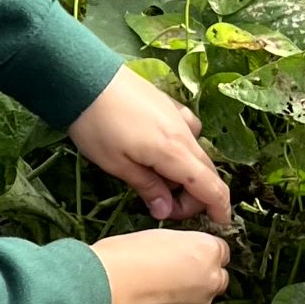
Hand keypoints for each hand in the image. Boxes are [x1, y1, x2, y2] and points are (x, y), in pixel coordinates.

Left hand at [69, 73, 231, 224]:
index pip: (211, 186)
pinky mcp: (168, 103)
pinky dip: (185, 147)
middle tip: (165, 208)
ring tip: (160, 181)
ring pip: (198, 151)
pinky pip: (189, 129)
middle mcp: (184, 133)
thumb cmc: (96, 126)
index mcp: (174, 152)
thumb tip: (166, 210)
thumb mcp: (116, 165)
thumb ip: (147, 187)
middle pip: (206, 172)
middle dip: (195, 197)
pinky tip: (165, 149)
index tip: (220, 225)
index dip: (220, 209)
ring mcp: (178, 115)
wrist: (84, 78)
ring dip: (188, 173)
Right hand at [92, 229, 231, 303]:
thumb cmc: (121, 259)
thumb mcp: (156, 236)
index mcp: (206, 250)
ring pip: (200, 303)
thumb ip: (180, 247)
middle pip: (216, 279)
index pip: (220, 251)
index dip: (200, 254)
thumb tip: (180, 255)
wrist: (101, 292)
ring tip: (153, 295)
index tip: (186, 256)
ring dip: (185, 300)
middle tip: (170, 275)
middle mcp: (211, 281)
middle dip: (199, 278)